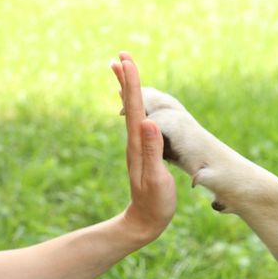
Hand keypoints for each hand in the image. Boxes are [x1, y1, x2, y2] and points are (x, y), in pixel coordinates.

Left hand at [111, 53, 176, 244]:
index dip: (132, 83)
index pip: (134, 108)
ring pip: (132, 111)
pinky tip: (137, 106)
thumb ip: (153, 150)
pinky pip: (138, 123)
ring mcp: (137, 147)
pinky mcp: (142, 153)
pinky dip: (135, 107)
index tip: (127, 61)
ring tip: (124, 71)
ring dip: (129, 90)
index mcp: (138, 144)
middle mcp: (134, 142)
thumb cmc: (155, 203)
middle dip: (127, 79)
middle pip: (130, 104)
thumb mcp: (156, 178)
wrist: (144, 222)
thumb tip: (147, 121)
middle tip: (121, 56)